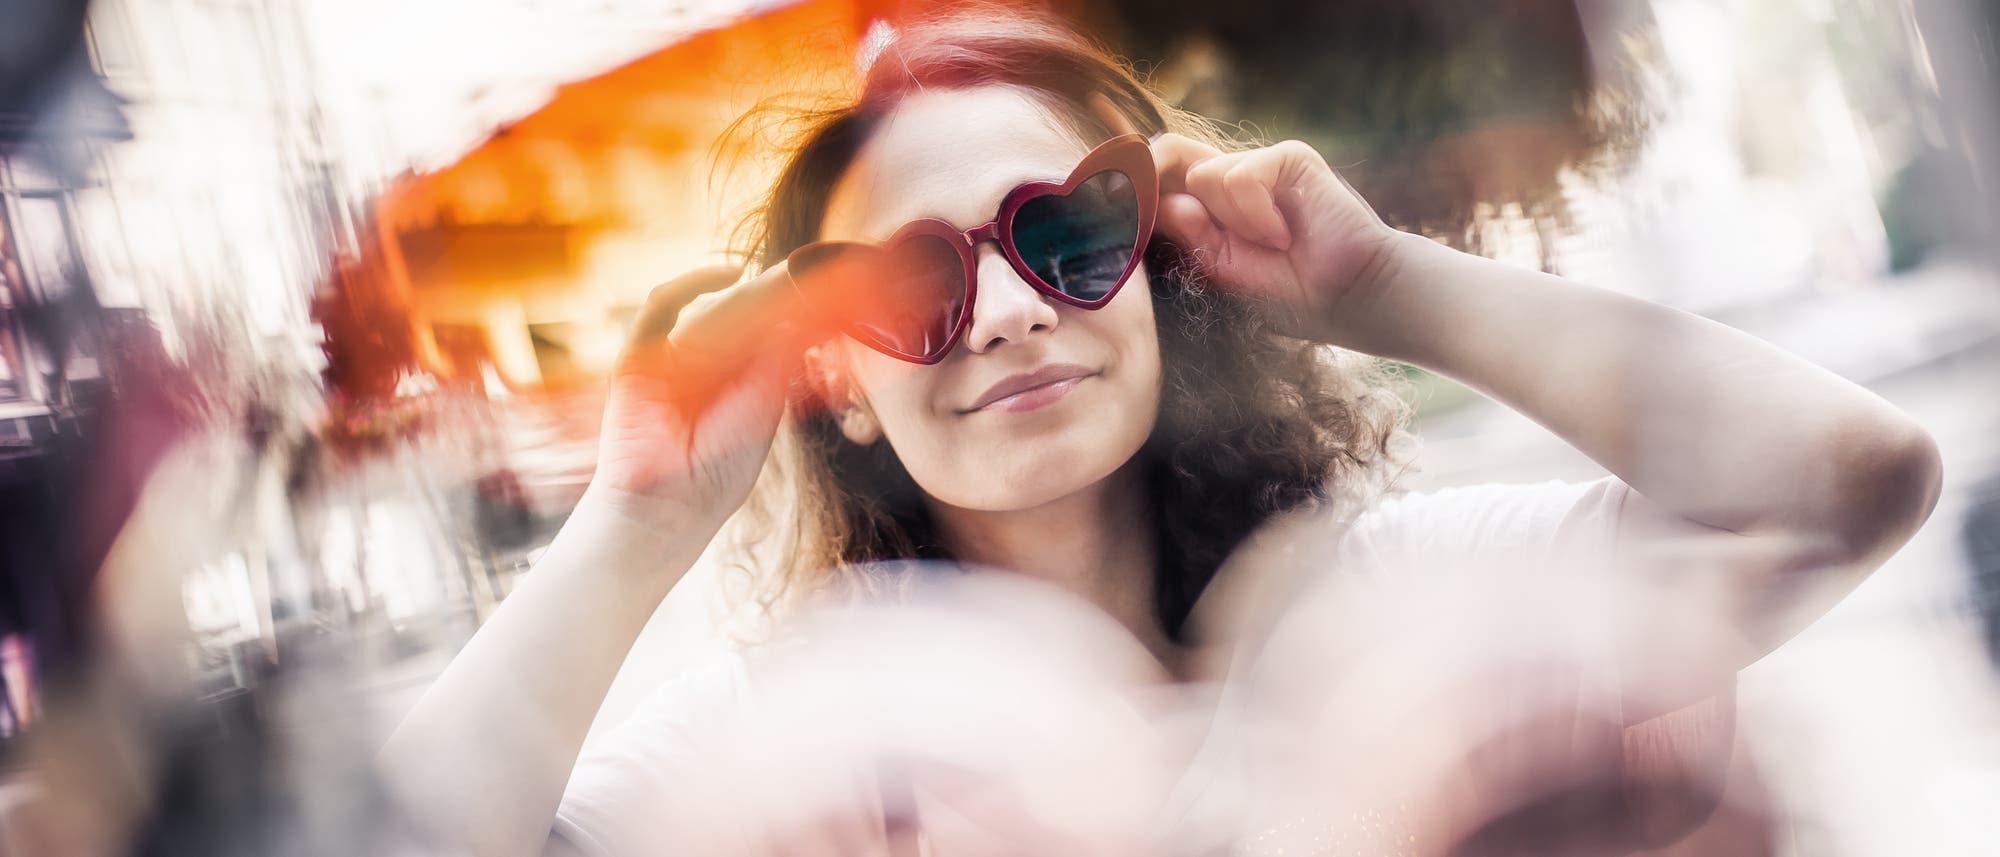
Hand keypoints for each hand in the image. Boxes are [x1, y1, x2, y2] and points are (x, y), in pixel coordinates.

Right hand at [591, 264, 818, 529]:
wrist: (670, 505)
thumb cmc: (720, 469)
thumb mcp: (765, 403)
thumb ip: (779, 357)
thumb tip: (806, 311)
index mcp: (727, 377)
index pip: (755, 326)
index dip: (784, 303)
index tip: (822, 284)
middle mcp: (697, 362)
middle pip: (730, 308)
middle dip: (767, 290)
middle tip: (810, 270)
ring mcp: (666, 356)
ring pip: (701, 304)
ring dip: (740, 289)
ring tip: (780, 279)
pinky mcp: (638, 353)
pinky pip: (660, 305)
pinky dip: (693, 283)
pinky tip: (732, 274)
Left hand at [1151, 134, 1402, 343]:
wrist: (1349, 296)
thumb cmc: (1287, 294)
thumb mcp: (1220, 269)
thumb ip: (1187, 234)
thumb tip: (1154, 202)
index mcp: (1208, 206)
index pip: (1156, 176)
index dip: (1133, 187)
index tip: (1112, 211)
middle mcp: (1230, 178)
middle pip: (1167, 153)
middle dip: (1156, 186)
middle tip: (1176, 229)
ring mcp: (1259, 165)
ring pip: (1203, 175)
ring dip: (1229, 222)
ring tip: (1270, 246)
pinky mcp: (1288, 157)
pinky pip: (1240, 176)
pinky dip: (1255, 215)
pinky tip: (1284, 236)